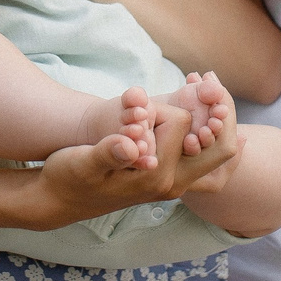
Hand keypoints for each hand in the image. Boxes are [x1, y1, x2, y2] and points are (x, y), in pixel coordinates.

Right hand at [30, 101, 243, 226]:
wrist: (60, 200)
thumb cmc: (68, 179)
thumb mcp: (82, 163)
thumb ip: (108, 153)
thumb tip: (130, 144)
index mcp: (155, 176)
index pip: (181, 124)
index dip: (162, 106)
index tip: (145, 100)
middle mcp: (171, 184)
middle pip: (220, 148)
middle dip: (219, 115)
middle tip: (208, 80)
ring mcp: (173, 183)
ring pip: (216, 153)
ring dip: (214, 122)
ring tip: (207, 88)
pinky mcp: (168, 178)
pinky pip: (204, 158)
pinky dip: (208, 135)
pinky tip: (210, 118)